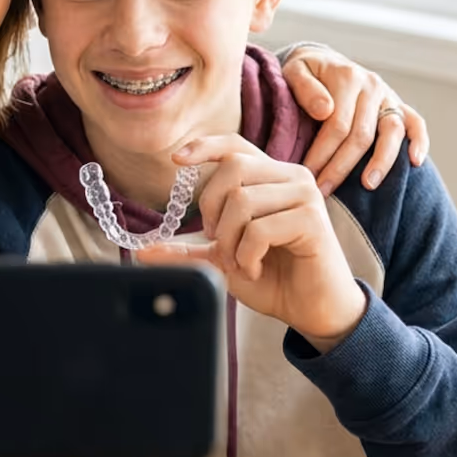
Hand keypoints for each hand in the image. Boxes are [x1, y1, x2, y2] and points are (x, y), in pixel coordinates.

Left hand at [142, 136, 367, 350]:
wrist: (312, 310)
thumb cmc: (273, 277)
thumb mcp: (222, 260)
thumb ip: (188, 251)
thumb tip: (144, 251)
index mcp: (271, 177)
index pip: (236, 146)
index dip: (205, 147)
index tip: (176, 159)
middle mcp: (292, 177)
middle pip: (232, 170)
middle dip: (212, 211)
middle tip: (219, 243)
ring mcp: (305, 195)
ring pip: (242, 201)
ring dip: (229, 240)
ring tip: (238, 262)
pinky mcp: (312, 220)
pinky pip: (260, 229)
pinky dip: (246, 255)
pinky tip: (254, 268)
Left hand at [281, 45, 429, 194]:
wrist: (323, 60)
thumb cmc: (305, 72)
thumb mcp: (294, 70)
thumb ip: (305, 88)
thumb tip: (325, 110)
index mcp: (346, 77)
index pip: (337, 124)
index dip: (322, 153)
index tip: (307, 175)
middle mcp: (371, 86)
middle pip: (361, 134)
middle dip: (341, 166)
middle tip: (323, 190)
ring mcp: (388, 96)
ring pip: (392, 132)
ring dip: (381, 161)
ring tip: (368, 185)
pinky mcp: (398, 104)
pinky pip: (416, 123)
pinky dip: (420, 142)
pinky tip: (415, 163)